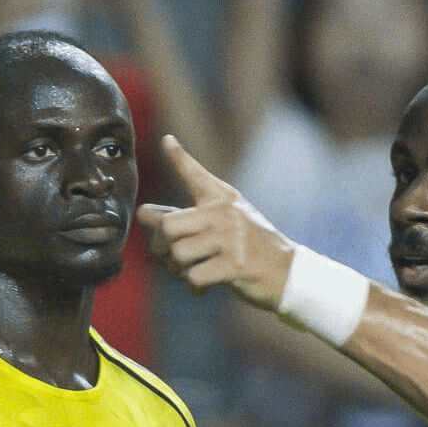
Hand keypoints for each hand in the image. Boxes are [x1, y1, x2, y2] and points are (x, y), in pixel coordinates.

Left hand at [138, 137, 298, 308]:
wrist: (286, 271)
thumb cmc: (248, 245)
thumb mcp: (225, 220)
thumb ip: (184, 216)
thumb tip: (141, 213)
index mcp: (222, 198)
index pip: (195, 175)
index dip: (180, 158)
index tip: (167, 140)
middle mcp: (225, 213)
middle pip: (167, 227)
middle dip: (159, 247)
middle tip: (169, 257)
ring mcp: (231, 238)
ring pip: (178, 254)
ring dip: (177, 270)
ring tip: (191, 271)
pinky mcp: (235, 265)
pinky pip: (194, 276)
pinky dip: (192, 285)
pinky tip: (203, 286)